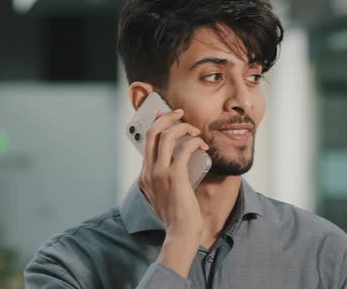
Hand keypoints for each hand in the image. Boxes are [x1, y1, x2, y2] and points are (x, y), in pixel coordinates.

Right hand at [137, 108, 208, 276]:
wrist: (180, 233)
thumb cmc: (177, 215)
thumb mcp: (164, 194)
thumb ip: (165, 178)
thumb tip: (178, 159)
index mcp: (144, 175)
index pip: (146, 140)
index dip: (156, 123)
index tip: (165, 114)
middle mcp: (148, 171)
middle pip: (153, 132)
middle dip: (167, 117)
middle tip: (180, 113)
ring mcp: (159, 173)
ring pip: (166, 136)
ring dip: (183, 127)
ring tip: (195, 130)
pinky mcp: (175, 176)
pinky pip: (184, 149)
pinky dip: (194, 141)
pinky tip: (202, 144)